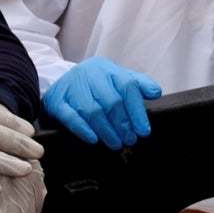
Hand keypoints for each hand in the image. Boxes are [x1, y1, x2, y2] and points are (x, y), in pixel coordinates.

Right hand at [41, 59, 162, 149]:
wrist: (60, 80)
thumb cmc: (95, 84)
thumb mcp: (117, 78)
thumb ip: (139, 84)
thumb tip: (156, 93)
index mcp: (108, 69)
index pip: (127, 87)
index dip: (137, 111)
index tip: (143, 130)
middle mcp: (90, 74)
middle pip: (111, 101)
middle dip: (123, 124)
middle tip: (129, 139)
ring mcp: (72, 86)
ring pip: (92, 111)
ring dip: (106, 130)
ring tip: (115, 143)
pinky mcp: (57, 101)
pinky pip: (70, 117)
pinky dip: (83, 129)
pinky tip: (94, 139)